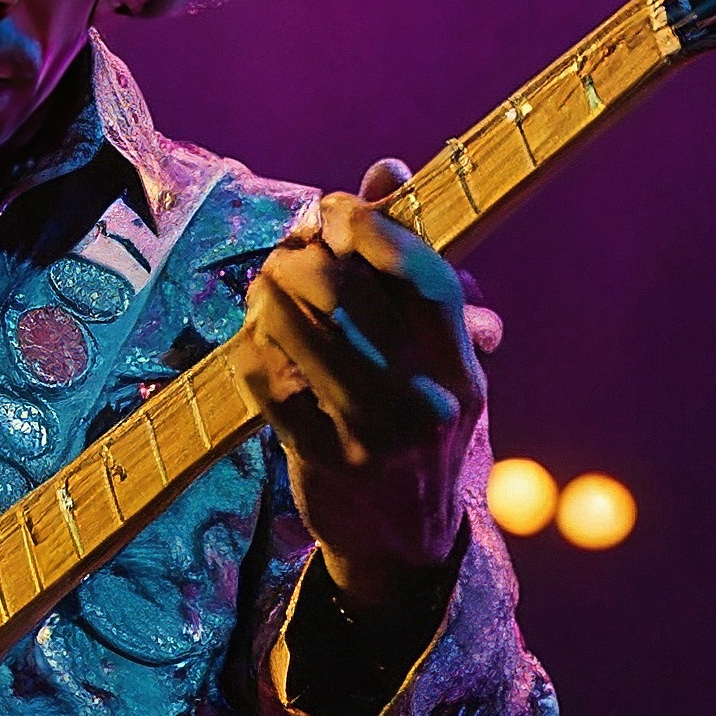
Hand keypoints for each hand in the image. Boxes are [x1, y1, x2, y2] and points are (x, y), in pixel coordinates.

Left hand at [234, 158, 504, 609]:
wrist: (406, 548)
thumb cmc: (418, 428)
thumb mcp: (435, 359)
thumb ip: (412, 269)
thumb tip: (387, 168)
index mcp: (462, 369)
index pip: (424, 278)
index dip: (375, 228)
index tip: (337, 206)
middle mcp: (425, 401)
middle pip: (351, 297)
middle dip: (305, 255)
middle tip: (289, 247)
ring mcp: (372, 436)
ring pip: (301, 335)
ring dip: (269, 294)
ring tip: (264, 284)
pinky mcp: (320, 461)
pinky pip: (268, 383)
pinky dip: (252, 346)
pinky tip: (253, 336)